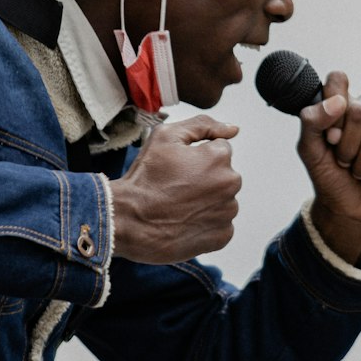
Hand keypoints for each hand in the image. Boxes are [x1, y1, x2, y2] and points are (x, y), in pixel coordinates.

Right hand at [109, 115, 240, 262]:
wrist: (128, 220)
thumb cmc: (145, 177)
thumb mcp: (166, 136)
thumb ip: (202, 125)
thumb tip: (233, 129)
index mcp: (220, 157)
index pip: (219, 150)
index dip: (196, 158)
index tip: (178, 169)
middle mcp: (230, 184)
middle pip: (223, 176)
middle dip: (204, 179)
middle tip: (176, 187)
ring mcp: (227, 212)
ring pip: (222, 200)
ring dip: (206, 201)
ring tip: (178, 206)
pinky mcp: (222, 235)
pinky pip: (219, 224)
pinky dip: (205, 223)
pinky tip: (184, 221)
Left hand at [297, 71, 360, 263]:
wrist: (348, 210)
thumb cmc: (329, 177)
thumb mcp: (310, 152)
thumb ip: (312, 123)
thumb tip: (337, 102)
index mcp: (339, 106)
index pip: (338, 80)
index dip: (332, 107)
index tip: (330, 135)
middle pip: (358, 109)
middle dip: (348, 145)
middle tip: (343, 161)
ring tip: (359, 171)